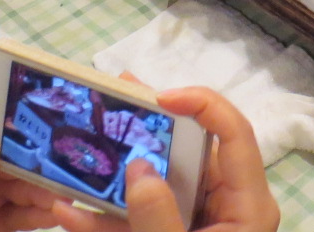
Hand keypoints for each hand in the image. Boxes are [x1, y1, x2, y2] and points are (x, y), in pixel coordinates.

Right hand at [71, 87, 276, 231]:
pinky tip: (67, 212)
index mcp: (247, 206)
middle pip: (191, 150)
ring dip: (117, 169)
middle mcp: (226, 208)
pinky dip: (104, 220)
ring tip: (85, 133)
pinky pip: (138, 223)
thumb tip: (138, 168)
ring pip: (158, 184)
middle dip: (148, 125)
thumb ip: (158, 219)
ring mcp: (196, 226)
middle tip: (113, 94)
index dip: (201, 105)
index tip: (158, 97)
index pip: (234, 134)